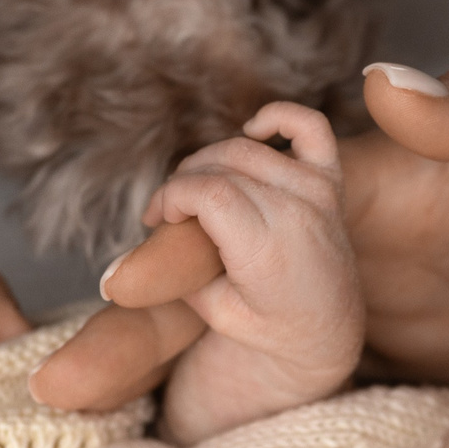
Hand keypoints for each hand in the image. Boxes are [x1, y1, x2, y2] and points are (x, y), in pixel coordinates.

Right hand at [31, 52, 448, 411]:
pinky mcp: (422, 384)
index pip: (252, 209)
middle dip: (139, 338)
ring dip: (178, 405)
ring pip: (254, 366)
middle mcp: (351, 257)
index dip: (189, 240)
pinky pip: (332, 422)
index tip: (128, 278)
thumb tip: (387, 86)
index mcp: (369, 186)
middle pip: (223, 298)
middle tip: (58, 391)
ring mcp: (379, 326)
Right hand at [134, 102, 364, 443]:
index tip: (155, 220)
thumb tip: (118, 265)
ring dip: (210, 161)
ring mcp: (317, 192)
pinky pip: (309, 126)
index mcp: (266, 247)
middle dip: (182, 184)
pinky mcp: (331, 181)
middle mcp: (295, 210)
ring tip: (196, 191)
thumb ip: (174, 276)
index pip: (205, 192)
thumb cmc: (270, 326)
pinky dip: (279, 117)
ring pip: (247, 147)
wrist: (329, 330)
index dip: (169, 198)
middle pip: (220, 167)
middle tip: (170, 214)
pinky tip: (254, 131)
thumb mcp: (214, 311)